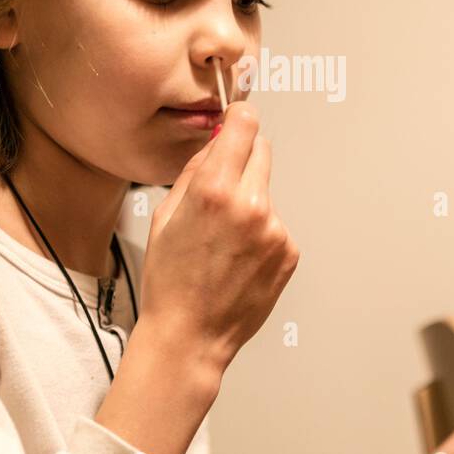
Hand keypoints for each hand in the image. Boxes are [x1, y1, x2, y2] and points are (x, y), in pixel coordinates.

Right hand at [138, 101, 299, 375]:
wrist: (191, 335)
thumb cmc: (171, 281)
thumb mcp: (165, 214)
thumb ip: (196, 169)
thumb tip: (218, 140)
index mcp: (214, 190)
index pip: (244, 125)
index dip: (239, 119)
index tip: (237, 121)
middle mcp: (251, 205)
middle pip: (262, 151)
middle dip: (243, 160)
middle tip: (222, 188)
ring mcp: (275, 230)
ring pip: (266, 191)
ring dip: (251, 201)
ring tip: (224, 240)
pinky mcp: (289, 251)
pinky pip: (276, 223)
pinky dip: (261, 232)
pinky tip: (239, 258)